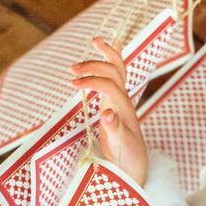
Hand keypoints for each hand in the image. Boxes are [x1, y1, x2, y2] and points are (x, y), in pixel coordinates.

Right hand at [69, 36, 148, 187]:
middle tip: (72, 70)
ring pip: (118, 68)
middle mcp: (123, 100)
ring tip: (94, 40)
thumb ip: (114, 130)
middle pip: (114, 72)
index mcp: (124, 109)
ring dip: (106, 54)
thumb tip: (107, 113)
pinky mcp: (114, 101)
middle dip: (95, 65)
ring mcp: (120, 99)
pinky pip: (115, 74)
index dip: (92, 81)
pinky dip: (111, 59)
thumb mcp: (120, 147)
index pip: (109, 86)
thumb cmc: (126, 158)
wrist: (133, 165)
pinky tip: (104, 48)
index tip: (73, 84)